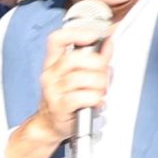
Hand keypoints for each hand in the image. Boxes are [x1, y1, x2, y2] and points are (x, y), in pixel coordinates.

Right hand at [33, 26, 112, 145]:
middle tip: (104, 75)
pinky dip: (95, 99)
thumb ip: (95, 58)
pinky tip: (96, 101)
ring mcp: (53, 91)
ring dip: (100, 85)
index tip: (94, 36)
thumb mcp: (77, 75)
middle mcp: (50, 74)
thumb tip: (108, 43)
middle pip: (75, 59)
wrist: (50, 124)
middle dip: (98, 66)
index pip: (57, 40)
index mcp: (53, 63)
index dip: (76, 33)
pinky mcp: (60, 107)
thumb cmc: (66, 98)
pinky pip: (83, 97)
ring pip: (83, 79)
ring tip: (101, 91)